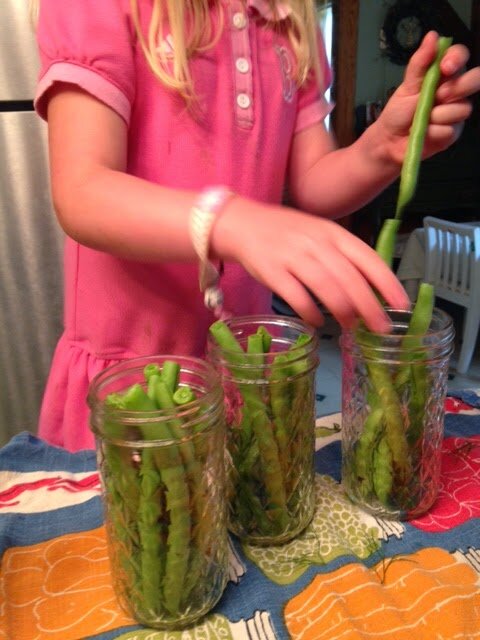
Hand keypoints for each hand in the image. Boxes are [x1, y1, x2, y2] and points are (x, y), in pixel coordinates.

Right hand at [211, 199, 409, 331]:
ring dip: (343, 311)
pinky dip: (310, 313)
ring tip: (351, 327)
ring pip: (327, 288)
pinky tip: (318, 323)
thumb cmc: (286, 233)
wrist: (242, 224)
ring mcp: (293, 257)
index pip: (368, 258)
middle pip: (350, 278)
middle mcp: (317, 243)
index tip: (402, 305)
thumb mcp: (320, 234)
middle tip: (381, 328)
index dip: (387, 283)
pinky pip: (296, 296)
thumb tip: (370, 290)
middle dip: (370, 306)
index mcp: (333, 233)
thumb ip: (343, 257)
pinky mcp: (272, 272)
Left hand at [376, 31, 479, 163]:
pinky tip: (424, 133)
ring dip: (437, 115)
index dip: (457, 58)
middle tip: (438, 96)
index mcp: (444, 74)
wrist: (390, 140)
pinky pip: (450, 129)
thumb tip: (433, 36)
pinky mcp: (454, 132)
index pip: (460, 56)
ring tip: (423, 119)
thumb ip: (420, 62)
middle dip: (457, 87)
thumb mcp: (407, 85)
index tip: (446, 67)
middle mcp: (455, 91)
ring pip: (462, 108)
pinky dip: (433, 132)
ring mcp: (456, 112)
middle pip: (475, 79)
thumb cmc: (399, 111)